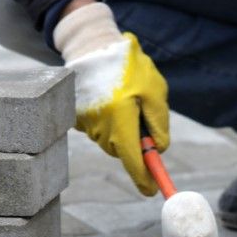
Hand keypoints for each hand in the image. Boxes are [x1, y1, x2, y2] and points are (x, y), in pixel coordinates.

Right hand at [54, 2, 168, 195]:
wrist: (91, 46)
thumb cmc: (128, 66)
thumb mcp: (154, 90)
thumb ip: (159, 122)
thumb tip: (159, 150)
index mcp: (121, 119)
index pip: (134, 160)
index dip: (144, 177)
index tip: (152, 190)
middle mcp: (100, 126)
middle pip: (123, 152)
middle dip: (135, 143)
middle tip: (141, 116)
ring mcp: (85, 124)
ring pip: (112, 141)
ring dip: (122, 129)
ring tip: (123, 99)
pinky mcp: (77, 119)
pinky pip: (100, 130)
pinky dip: (108, 121)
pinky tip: (109, 99)